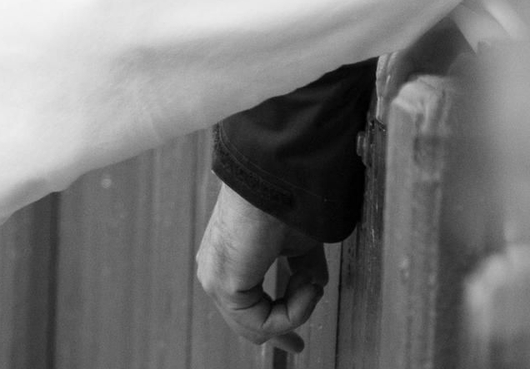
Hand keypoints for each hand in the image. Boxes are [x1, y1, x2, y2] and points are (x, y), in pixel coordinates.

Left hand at [195, 182, 329, 353]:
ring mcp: (215, 280)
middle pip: (245, 325)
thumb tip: (314, 285)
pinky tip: (307, 287)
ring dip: (296, 311)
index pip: (243, 310)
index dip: (272, 327)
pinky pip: (263, 322)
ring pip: (257, 326)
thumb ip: (301, 269)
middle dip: (277, 334)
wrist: (275, 182)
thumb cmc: (285, 205)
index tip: (295, 345)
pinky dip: (292, 311)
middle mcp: (215, 273)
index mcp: (228, 262)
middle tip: (298, 347)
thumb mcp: (297, 245)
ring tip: (312, 285)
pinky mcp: (223, 286)